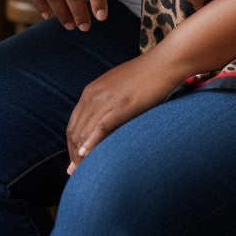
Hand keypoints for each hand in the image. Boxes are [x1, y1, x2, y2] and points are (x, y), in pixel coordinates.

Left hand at [65, 52, 181, 174]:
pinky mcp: (122, 106)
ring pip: (86, 131)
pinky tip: (87, 155)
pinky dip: (92, 143)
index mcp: (91, 91)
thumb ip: (104, 102)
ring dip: (82, 154)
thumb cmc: (144, 76)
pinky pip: (101, 127)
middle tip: (78, 172)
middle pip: (76, 130)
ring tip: (82, 172)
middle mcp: (94, 95)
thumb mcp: (117, 87)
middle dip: (74, 154)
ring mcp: (107, 100)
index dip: (71, 145)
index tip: (76, 160)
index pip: (73, 124)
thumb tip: (100, 123)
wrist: (163, 63)